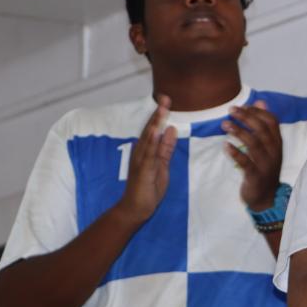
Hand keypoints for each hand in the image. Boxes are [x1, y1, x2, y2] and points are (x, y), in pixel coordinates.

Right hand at [117, 95, 177, 223]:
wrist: (134, 209)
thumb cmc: (148, 188)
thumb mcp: (162, 165)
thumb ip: (166, 148)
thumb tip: (171, 129)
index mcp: (146, 150)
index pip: (153, 129)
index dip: (159, 114)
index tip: (166, 99)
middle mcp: (140, 152)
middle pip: (150, 129)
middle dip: (157, 113)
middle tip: (165, 97)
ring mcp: (140, 161)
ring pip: (148, 139)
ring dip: (155, 123)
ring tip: (162, 109)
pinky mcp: (143, 171)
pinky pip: (149, 155)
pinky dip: (152, 142)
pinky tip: (156, 132)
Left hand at [223, 99, 282, 209]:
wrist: (266, 197)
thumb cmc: (265, 168)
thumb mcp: (268, 146)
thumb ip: (264, 125)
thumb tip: (261, 101)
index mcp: (277, 143)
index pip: (272, 122)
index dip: (258, 112)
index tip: (244, 106)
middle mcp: (274, 152)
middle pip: (262, 130)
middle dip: (246, 118)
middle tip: (231, 110)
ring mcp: (265, 164)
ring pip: (254, 144)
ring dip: (239, 132)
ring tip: (225, 124)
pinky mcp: (255, 176)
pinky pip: (246, 163)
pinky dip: (236, 154)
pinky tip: (226, 146)